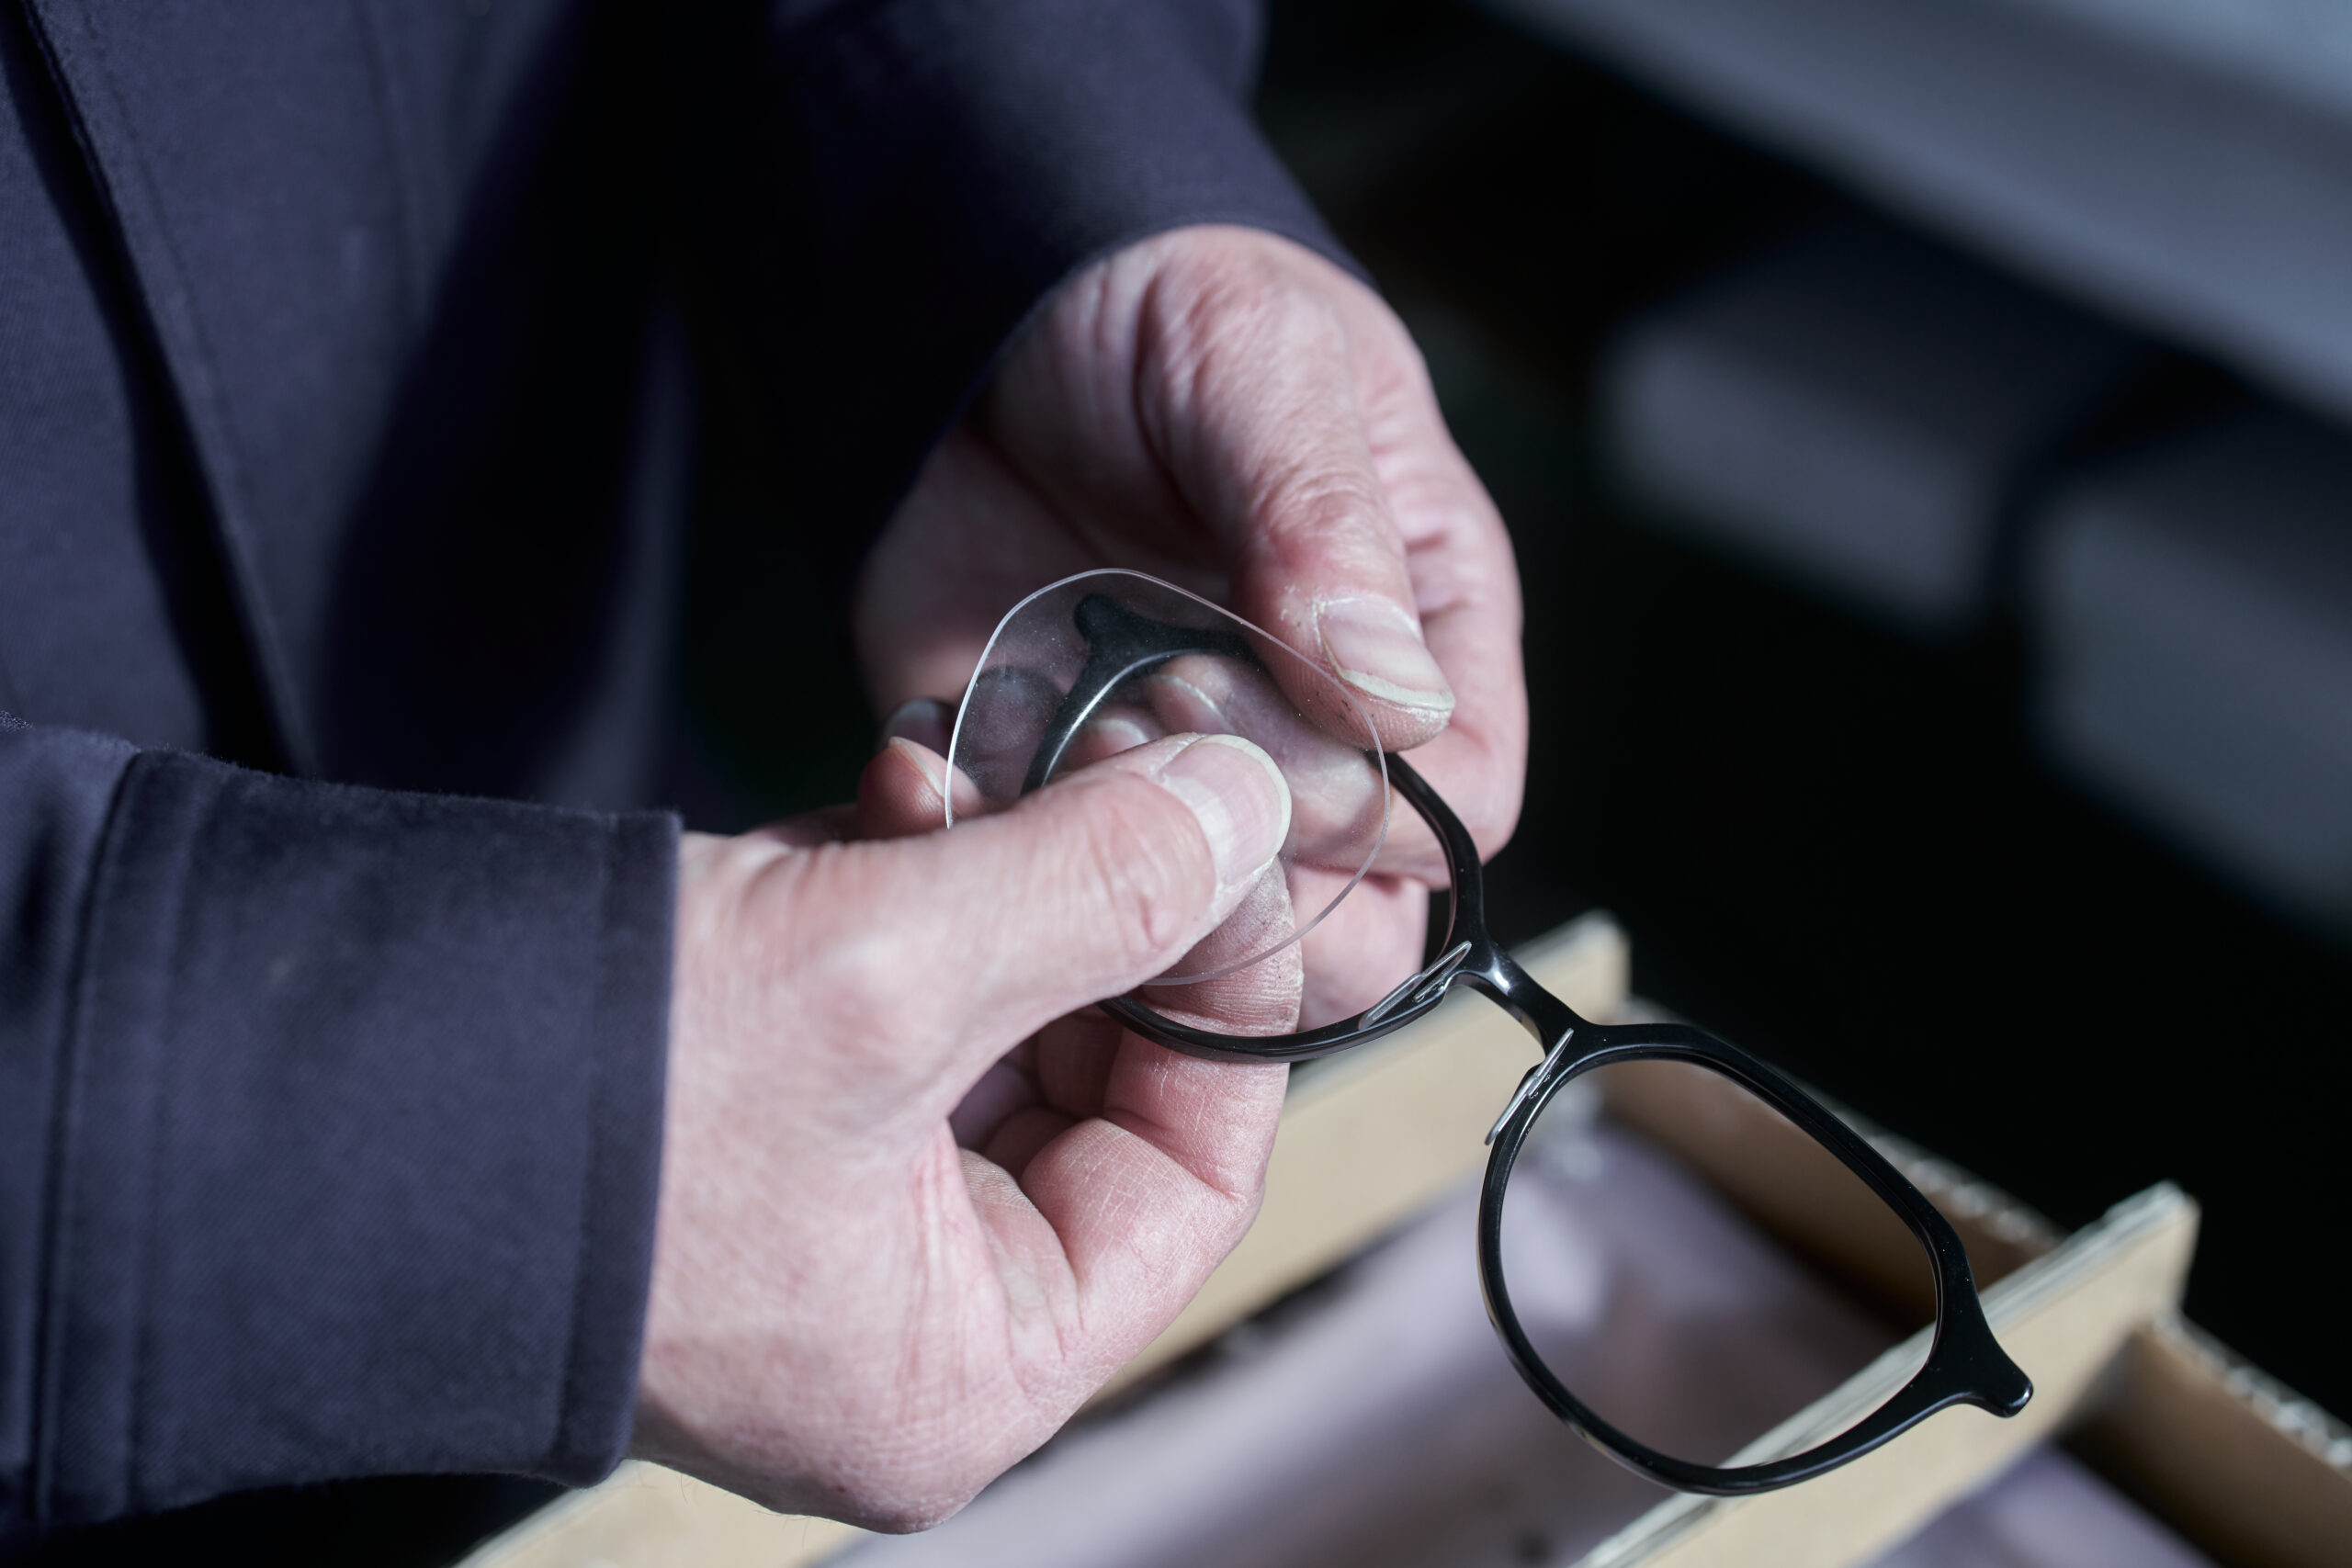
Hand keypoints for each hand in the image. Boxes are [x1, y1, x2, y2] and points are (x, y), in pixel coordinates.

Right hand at [633, 733, 1295, 1528]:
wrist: (297, 1078)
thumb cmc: (584, 1109)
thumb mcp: (885, 976)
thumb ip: (1097, 885)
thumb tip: (1252, 810)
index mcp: (963, 1368)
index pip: (1188, 1181)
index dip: (1232, 1003)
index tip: (1243, 856)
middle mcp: (904, 1311)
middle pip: (1095, 1085)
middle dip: (1102, 908)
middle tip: (1126, 768)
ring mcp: (824, 1211)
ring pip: (995, 1017)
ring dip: (999, 873)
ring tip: (970, 770)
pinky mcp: (755, 1110)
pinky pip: (890, 992)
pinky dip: (902, 884)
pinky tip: (884, 795)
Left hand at [856, 225, 1525, 1025]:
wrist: (978, 305)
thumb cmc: (1159, 310)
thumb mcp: (1259, 366)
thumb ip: (1322, 523)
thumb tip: (1391, 705)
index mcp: (1421, 631)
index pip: (1460, 805)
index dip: (1373, 810)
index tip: (1255, 726)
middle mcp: (1314, 733)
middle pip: (1349, 922)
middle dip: (1248, 882)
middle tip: (1132, 742)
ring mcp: (1178, 776)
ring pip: (1200, 945)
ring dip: (1118, 891)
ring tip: (1043, 744)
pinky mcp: (1046, 792)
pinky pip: (1038, 905)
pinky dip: (990, 868)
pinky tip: (941, 761)